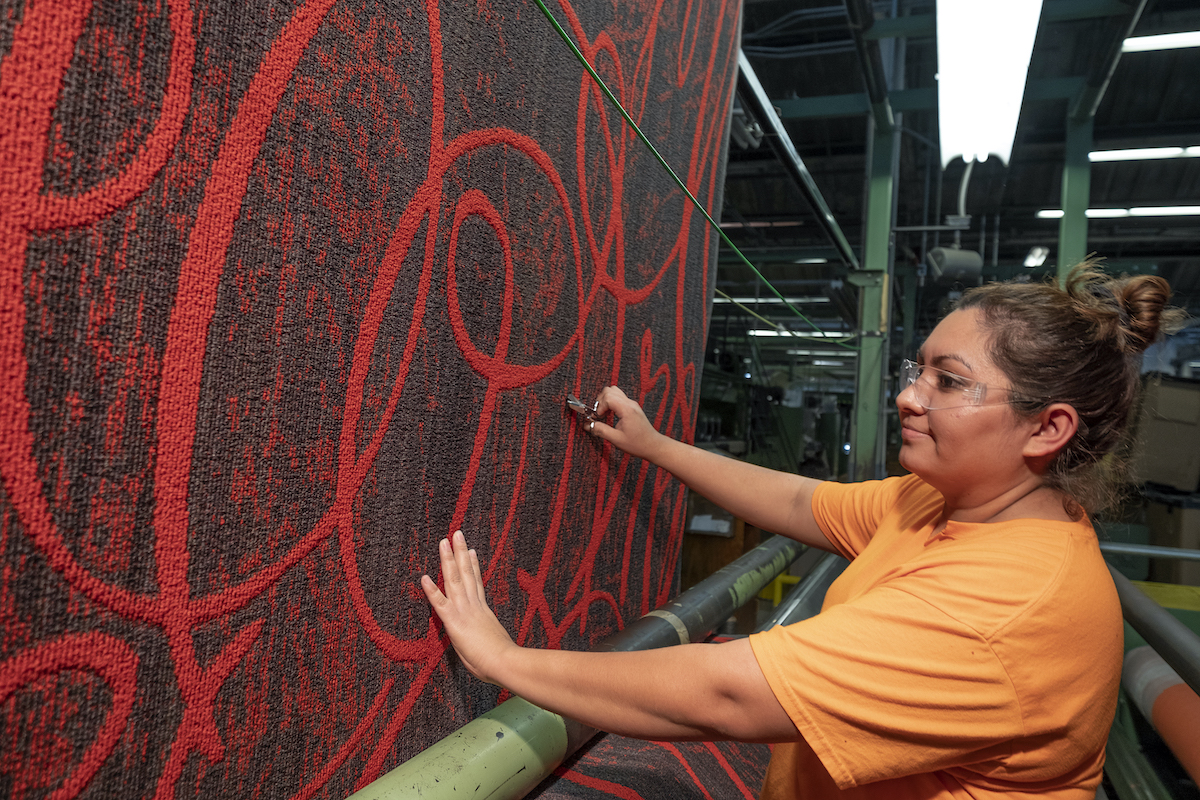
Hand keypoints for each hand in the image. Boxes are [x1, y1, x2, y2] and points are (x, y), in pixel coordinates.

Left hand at [421, 530, 516, 684]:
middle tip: (457, 534)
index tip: (471, 551)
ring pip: (454, 580)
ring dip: (447, 560)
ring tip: (444, 541)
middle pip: (466, 574)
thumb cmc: (502, 660)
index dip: (473, 566)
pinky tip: (424, 577)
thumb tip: (490, 636)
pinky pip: (440, 603)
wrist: (505, 662)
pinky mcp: (454, 622)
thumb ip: (488, 635)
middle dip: (460, 553)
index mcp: (483, 611)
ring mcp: (464, 611)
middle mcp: (474, 606)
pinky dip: (431, 590)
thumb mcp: (495, 642)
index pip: (477, 584)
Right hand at [585, 386, 665, 461]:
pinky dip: (611, 402)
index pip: (608, 397)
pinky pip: (619, 397)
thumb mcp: (616, 439)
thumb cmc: (638, 444)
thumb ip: (601, 430)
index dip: (599, 406)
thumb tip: (588, 425)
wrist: (653, 446)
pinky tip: (610, 414)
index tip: (597, 417)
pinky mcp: (633, 407)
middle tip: (599, 415)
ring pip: (614, 391)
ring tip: (604, 414)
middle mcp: (630, 403)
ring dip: (605, 400)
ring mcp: (632, 404)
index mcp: (627, 410)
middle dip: (600, 401)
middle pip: (609, 391)